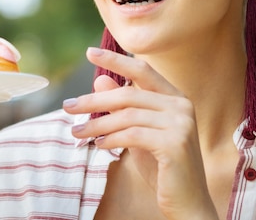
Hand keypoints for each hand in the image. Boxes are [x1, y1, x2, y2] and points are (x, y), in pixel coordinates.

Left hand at [62, 47, 217, 218]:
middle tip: (68, 106)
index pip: (142, 70)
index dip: (116, 59)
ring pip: (127, 115)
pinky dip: (110, 139)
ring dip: (97, 124)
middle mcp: (181, 105)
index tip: (89, 52)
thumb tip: (99, 80)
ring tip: (76, 132)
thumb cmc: (162, 166)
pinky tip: (97, 146)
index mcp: (175, 98)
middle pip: (128, 93)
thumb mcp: (137, 132)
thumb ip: (122, 107)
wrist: (187, 202)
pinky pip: (132, 135)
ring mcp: (181, 124)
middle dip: (94, 100)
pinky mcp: (175, 144)